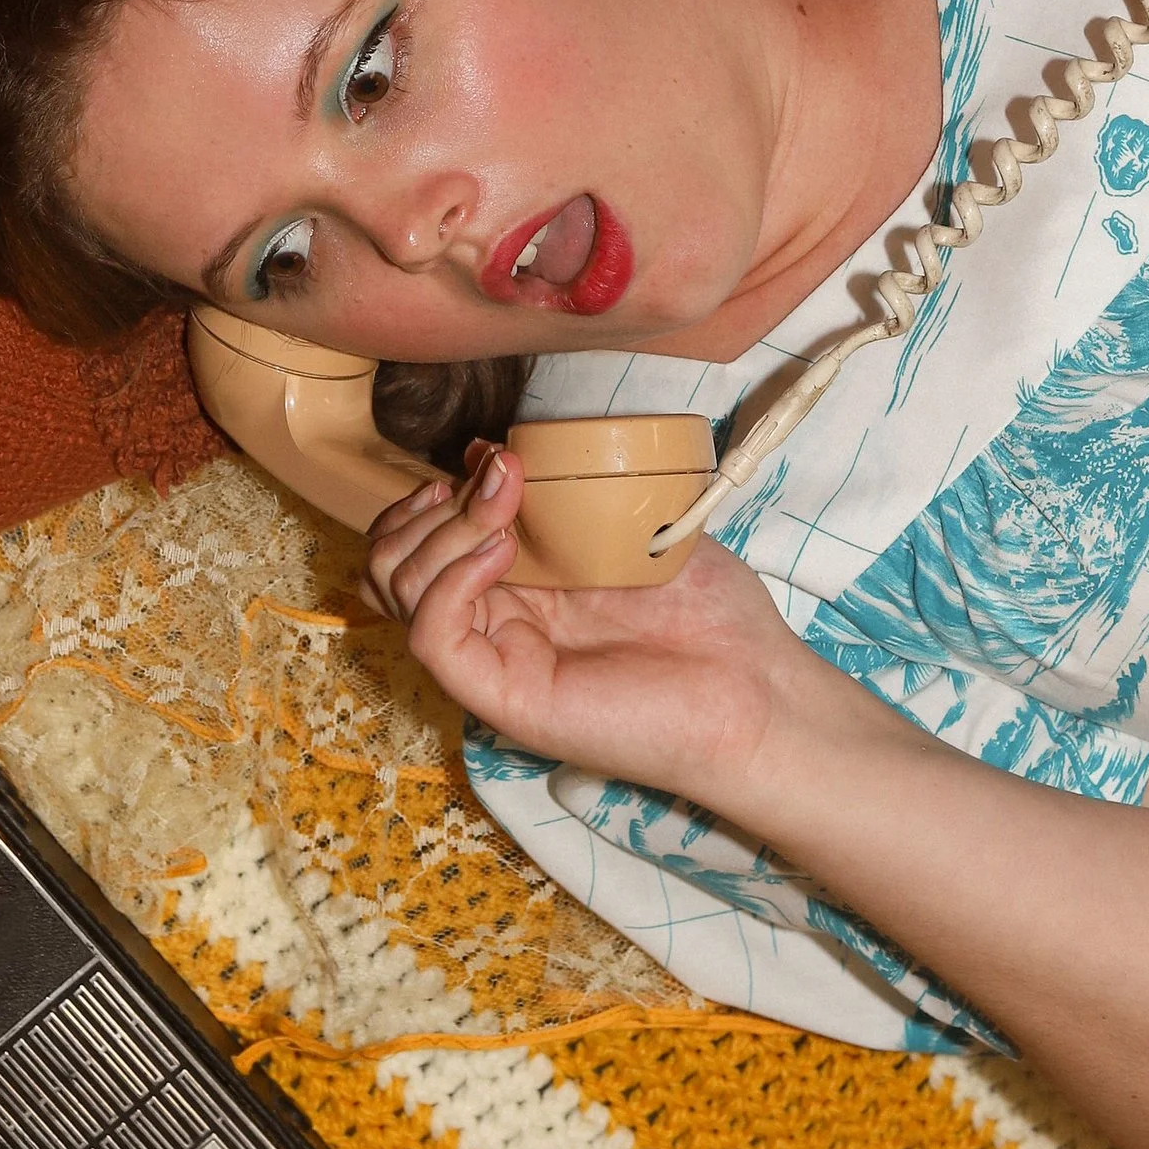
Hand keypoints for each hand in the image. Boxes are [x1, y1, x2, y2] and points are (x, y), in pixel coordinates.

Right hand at [362, 445, 806, 808]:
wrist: (755, 686)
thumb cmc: (708, 613)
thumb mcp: (625, 526)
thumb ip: (557, 495)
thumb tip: (487, 452)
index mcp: (514, 587)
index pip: (419, 540)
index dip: (435, 493)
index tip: (494, 457)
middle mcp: (493, 623)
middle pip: (392, 562)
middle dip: (427, 506)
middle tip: (498, 481)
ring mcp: (493, 660)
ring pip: (398, 589)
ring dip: (441, 530)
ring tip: (506, 510)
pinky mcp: (502, 697)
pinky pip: (432, 635)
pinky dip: (450, 578)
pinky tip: (503, 551)